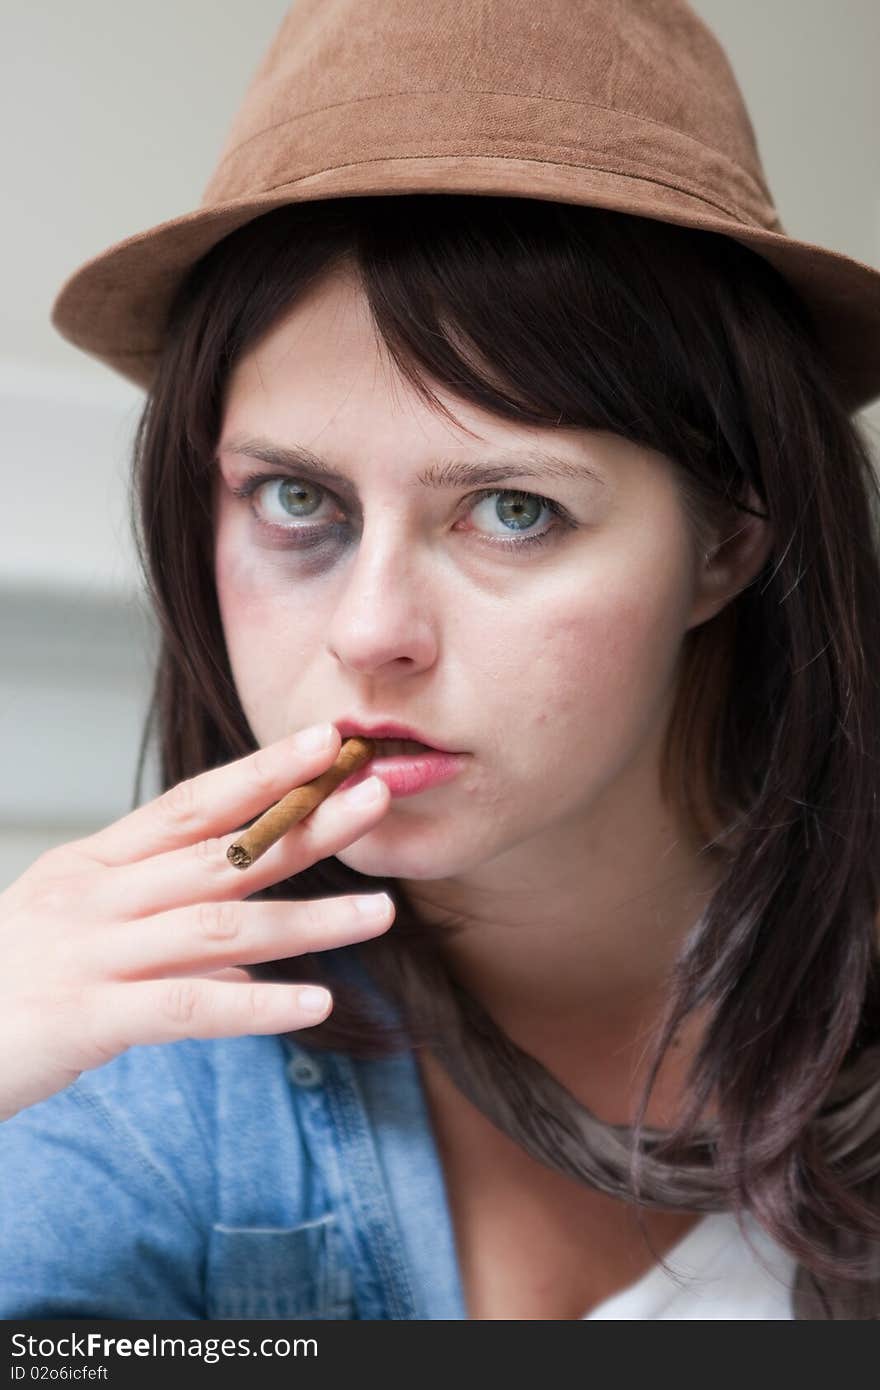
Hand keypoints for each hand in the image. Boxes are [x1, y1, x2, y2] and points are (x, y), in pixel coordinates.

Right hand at [0, 723, 392, 1121]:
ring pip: (220, 927)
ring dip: (309, 920)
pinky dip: (257, 1008)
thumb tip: (251, 953)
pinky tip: (318, 1005)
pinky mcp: (86, 1018)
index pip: (192, 804)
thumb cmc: (7, 986)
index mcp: (97, 865)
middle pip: (219, 851)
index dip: (262, 771)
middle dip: (303, 822)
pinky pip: (187, 1007)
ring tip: (383, 915)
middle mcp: (97, 897)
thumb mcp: (79, 934)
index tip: (324, 743)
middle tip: (376, 795)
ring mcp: (92, 953)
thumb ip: (161, 929)